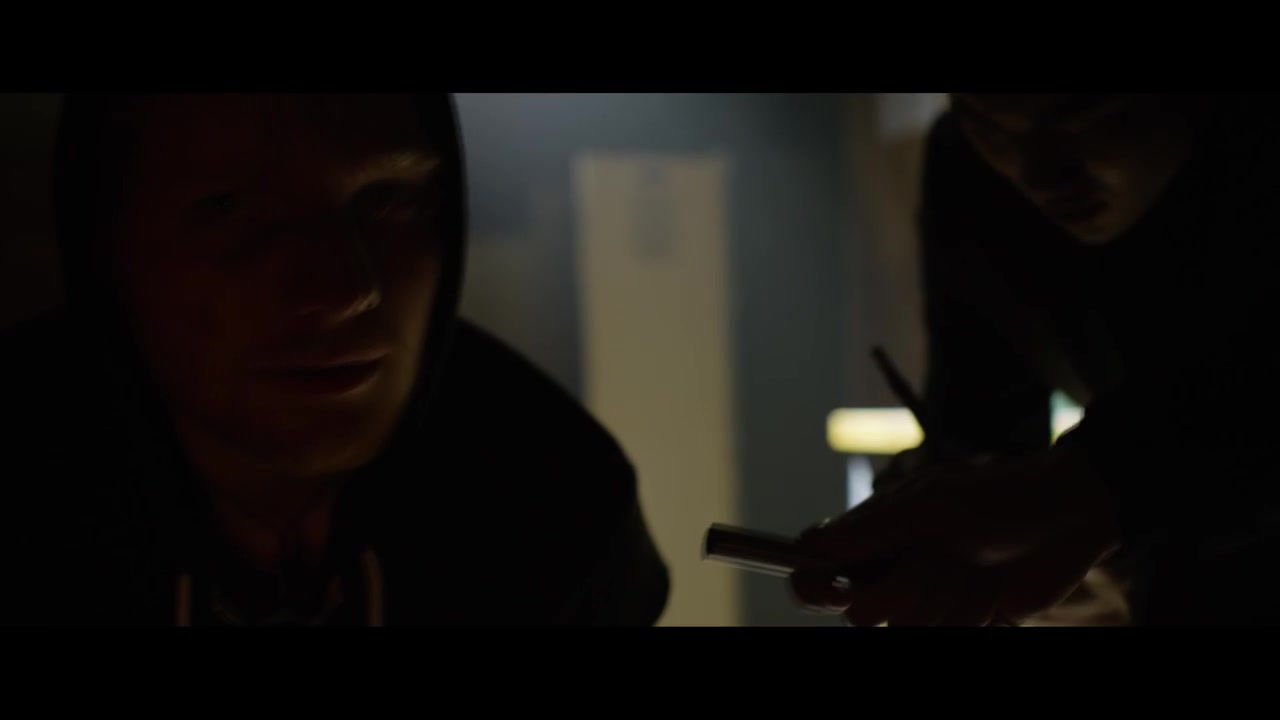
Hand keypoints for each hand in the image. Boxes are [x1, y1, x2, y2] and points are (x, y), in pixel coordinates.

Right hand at [791, 443, 1123, 625]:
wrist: (1067, 520)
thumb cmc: (996, 498)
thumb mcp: (931, 505)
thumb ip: (872, 529)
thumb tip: (811, 545)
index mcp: (873, 532)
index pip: (816, 566)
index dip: (815, 585)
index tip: (839, 590)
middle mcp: (891, 567)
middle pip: (862, 611)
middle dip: (908, 590)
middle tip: (943, 561)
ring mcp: (924, 598)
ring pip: (904, 626)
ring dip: (947, 601)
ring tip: (975, 570)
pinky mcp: (957, 620)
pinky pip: (944, 633)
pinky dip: (969, 616)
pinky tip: (989, 590)